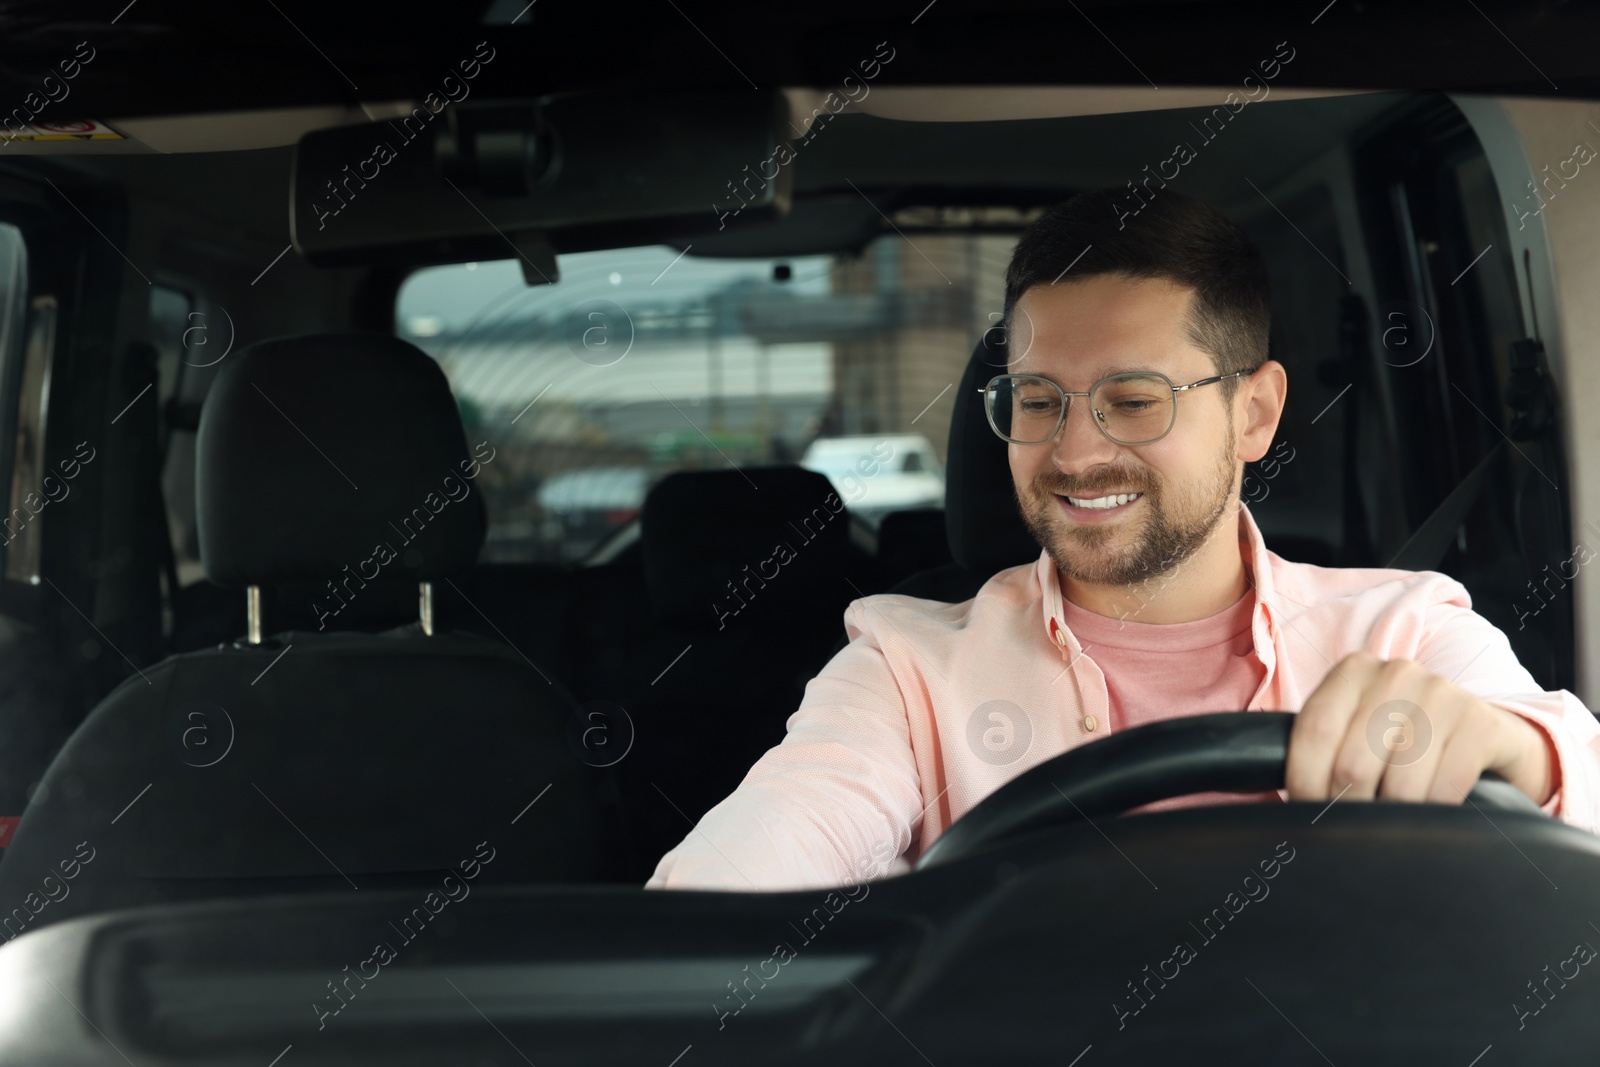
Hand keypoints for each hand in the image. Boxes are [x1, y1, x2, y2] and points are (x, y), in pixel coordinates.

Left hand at [1286, 651, 1553, 806]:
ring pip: (1398, 783)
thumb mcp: (1361, 736)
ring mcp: (1441, 692)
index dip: (1305, 782)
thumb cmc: (1408, 747)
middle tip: (1356, 828)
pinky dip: (1434, 812)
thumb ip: (1324, 754)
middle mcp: (1395, 673)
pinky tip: (1435, 811)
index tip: (1307, 813)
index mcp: (1352, 672)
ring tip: (1396, 820)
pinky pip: (1445, 787)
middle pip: (1352, 764)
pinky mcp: (1480, 722)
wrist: (1489, 739)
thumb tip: (1281, 804)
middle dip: (1349, 809)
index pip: (1313, 732)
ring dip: (1394, 817)